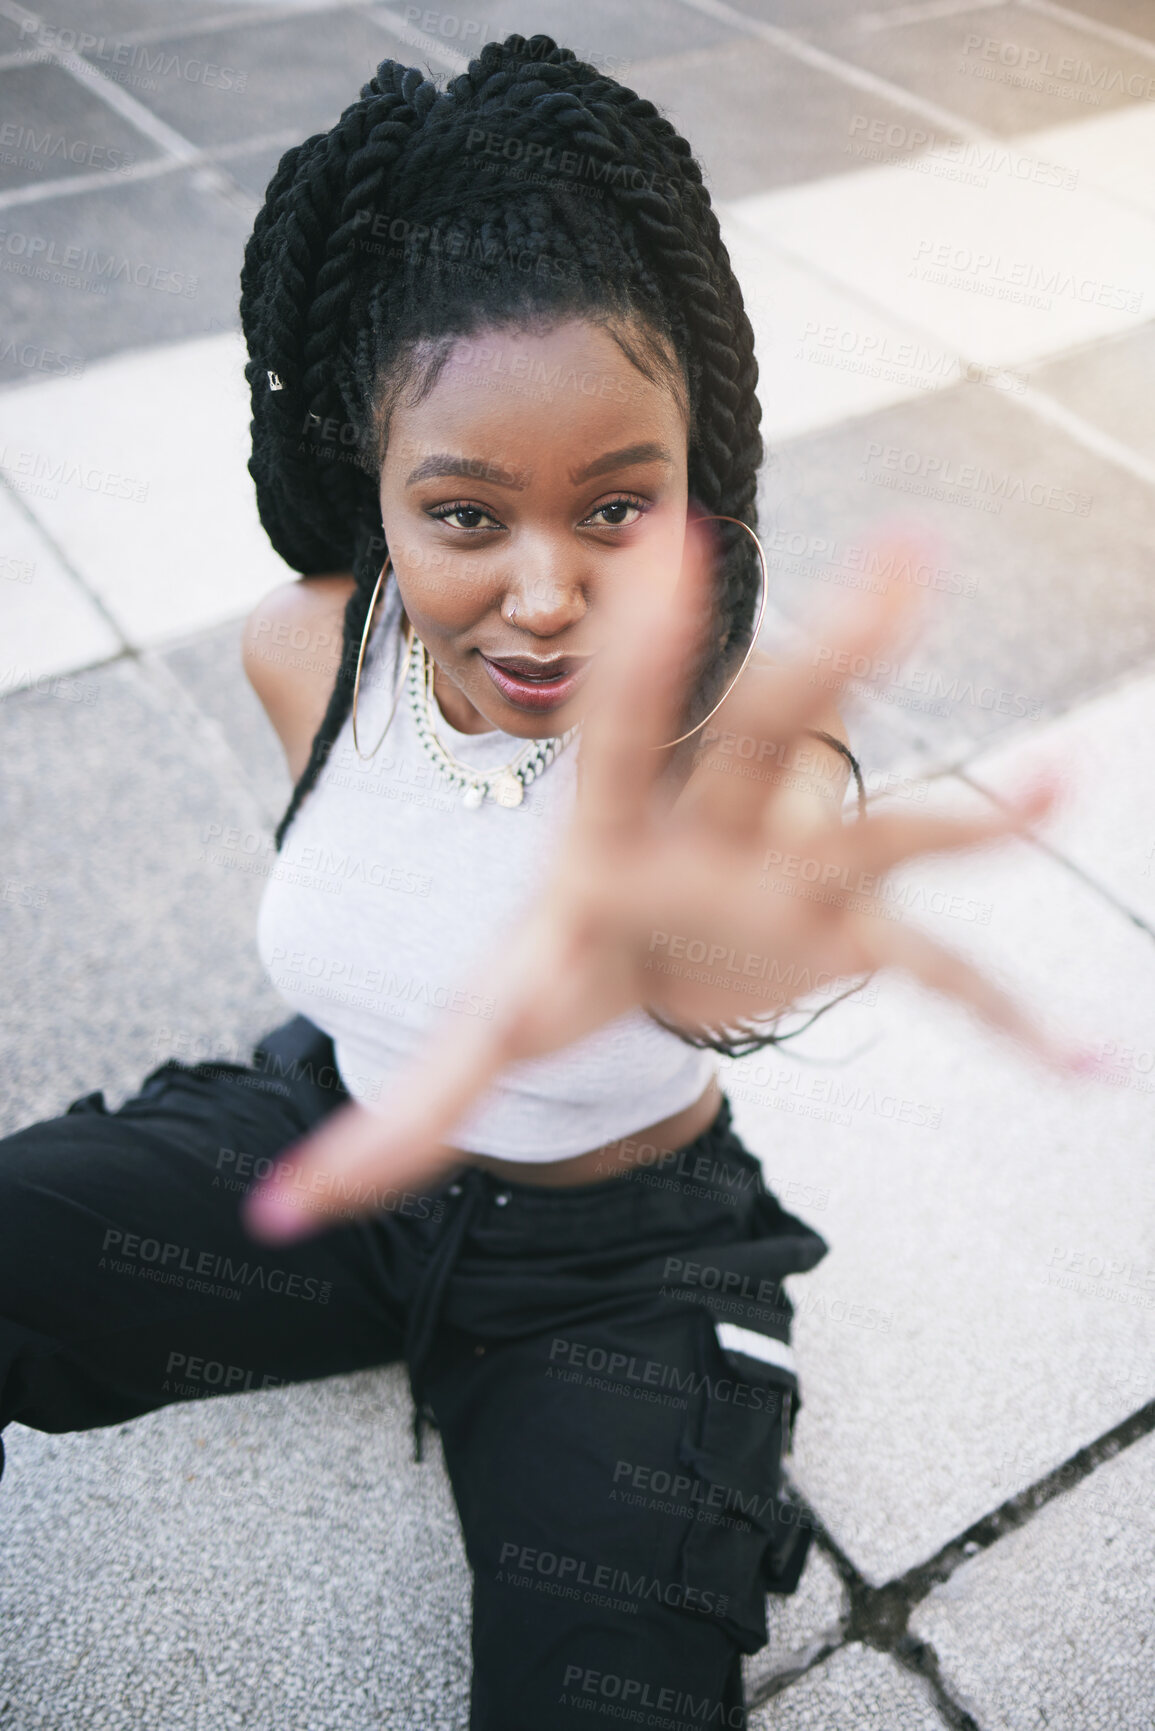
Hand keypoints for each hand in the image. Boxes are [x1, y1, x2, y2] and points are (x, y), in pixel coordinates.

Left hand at [244, 520, 1096, 1242]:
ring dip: (972, 816)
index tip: (675, 543)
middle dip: (837, 655)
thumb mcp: (481, 1037)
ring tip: (1065, 788)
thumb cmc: (556, 968)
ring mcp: (792, 879)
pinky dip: (1010, 1021)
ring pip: (884, 828)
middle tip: (914, 554)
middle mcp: (715, 831)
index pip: (629, 731)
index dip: (650, 648)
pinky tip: (1090, 1070)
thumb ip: (393, 1122)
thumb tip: (280, 1215)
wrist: (637, 957)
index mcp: (614, 833)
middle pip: (776, 734)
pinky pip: (939, 976)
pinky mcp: (844, 938)